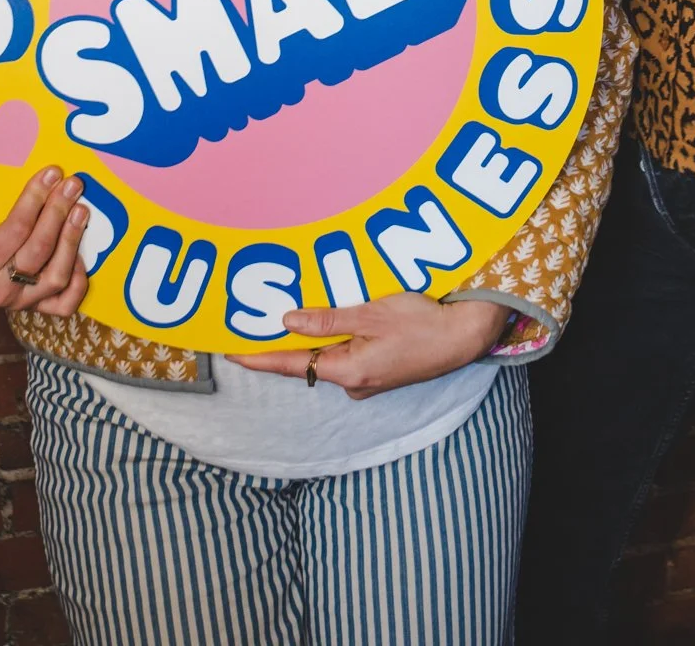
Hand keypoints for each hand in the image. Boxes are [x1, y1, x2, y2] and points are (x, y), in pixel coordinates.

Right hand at [0, 165, 89, 317]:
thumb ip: (0, 201)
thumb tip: (39, 177)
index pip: (16, 229)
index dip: (36, 199)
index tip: (52, 174)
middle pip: (39, 250)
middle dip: (58, 212)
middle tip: (72, 186)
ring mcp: (20, 303)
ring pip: (56, 276)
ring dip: (72, 240)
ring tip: (81, 211)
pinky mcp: (36, 308)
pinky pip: (66, 302)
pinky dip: (78, 280)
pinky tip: (82, 254)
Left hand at [229, 295, 510, 399]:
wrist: (463, 337)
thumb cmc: (421, 323)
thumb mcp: (371, 314)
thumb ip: (328, 320)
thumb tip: (288, 321)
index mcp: (348, 370)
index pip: (292, 365)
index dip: (260, 357)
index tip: (231, 352)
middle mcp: (354, 383)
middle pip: (310, 362)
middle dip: (287, 343)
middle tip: (258, 321)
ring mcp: (368, 380)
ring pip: (331, 356)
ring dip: (316, 338)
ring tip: (297, 311)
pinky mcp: (380, 372)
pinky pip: (349, 355)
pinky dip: (338, 339)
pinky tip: (338, 320)